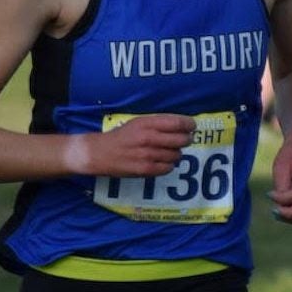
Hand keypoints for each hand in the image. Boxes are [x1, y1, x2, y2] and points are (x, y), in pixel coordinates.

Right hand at [73, 113, 193, 177]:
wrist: (99, 153)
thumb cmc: (121, 136)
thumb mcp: (138, 122)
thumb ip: (158, 123)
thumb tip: (182, 126)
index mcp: (147, 123)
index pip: (177, 123)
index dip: (189, 125)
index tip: (192, 127)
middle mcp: (149, 138)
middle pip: (181, 140)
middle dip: (186, 140)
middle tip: (184, 140)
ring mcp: (148, 155)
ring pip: (176, 155)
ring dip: (176, 153)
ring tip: (168, 152)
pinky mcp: (145, 169)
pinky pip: (168, 168)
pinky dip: (168, 165)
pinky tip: (161, 162)